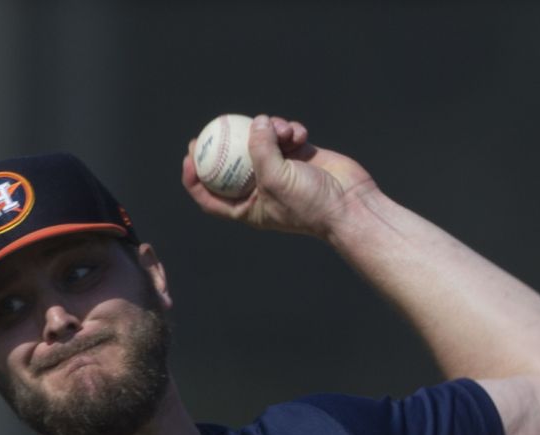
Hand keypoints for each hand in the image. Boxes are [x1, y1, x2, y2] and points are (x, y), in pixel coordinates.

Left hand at [181, 115, 375, 238]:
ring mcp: (278, 170)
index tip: (190, 155)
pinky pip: (283, 134)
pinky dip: (289, 129)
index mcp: (247, 207)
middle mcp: (260, 189)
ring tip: (283, 130)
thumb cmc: (310, 203)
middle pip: (231, 163)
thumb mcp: (275, 178)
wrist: (349, 204)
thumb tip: (257, 122)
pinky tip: (299, 133)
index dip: (195, 177)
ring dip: (270, 129)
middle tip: (214, 125)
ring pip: (260, 141)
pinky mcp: (296, 155)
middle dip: (224, 143)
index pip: (212, 197)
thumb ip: (260, 149)